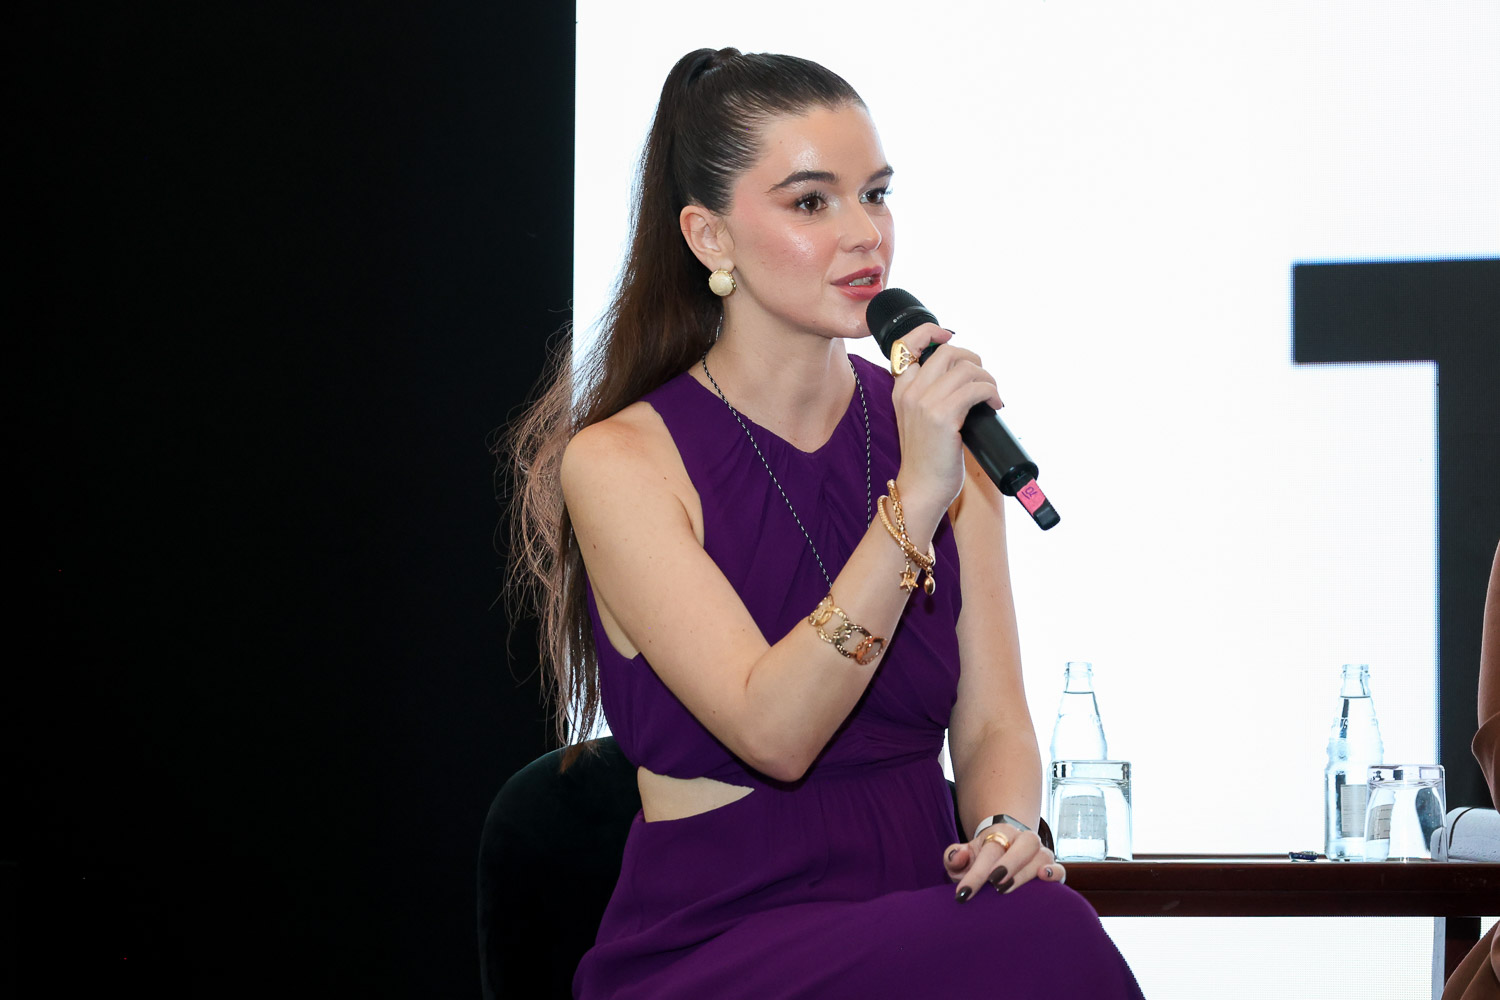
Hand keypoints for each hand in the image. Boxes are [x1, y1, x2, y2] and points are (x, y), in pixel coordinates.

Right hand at [888, 324, 1003, 530]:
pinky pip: (976, 389)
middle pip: (947, 351)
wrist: (921, 489)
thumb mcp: (918, 419)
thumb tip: (963, 375)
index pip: (906, 344)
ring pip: (966, 368)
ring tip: (992, 398)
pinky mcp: (943, 417)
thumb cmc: (926, 458)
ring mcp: (924, 403)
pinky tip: (994, 406)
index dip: (930, 332)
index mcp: (900, 390)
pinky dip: (991, 394)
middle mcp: (909, 392)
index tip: (948, 337)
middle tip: (983, 381)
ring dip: (988, 380)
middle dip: (973, 360)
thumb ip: (930, 395)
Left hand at [942, 824, 1064, 902]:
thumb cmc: (979, 860)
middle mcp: (1023, 839)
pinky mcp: (1051, 868)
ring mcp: (1039, 854)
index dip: (976, 873)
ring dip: (1026, 873)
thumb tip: (959, 855)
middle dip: (1010, 863)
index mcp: (1000, 833)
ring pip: (1042, 857)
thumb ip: (953, 856)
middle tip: (994, 884)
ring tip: (1007, 888)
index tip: (963, 893)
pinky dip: (1055, 873)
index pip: (990, 850)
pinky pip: (1060, 869)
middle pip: (1025, 844)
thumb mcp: (962, 858)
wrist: (1001, 854)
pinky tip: (1045, 878)